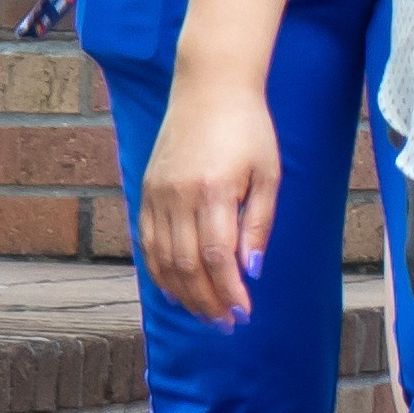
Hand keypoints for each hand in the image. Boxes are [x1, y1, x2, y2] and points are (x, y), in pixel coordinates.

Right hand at [138, 71, 280, 326]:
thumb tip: (252, 271)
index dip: (228, 291)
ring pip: (162, 259)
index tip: (244, 313)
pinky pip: (147, 242)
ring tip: (204, 314)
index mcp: (213, 191)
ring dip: (183, 293)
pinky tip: (176, 289)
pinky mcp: (145, 192)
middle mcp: (177, 196)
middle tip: (225, 324)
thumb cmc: (249, 129)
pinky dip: (159, 271)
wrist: (210, 88)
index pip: (218, 257)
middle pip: (186, 265)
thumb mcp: (268, 173)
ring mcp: (156, 195)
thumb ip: (259, 223)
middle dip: (206, 301)